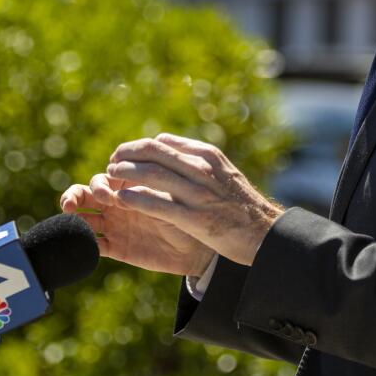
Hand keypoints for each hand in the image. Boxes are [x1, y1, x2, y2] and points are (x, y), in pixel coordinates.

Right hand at [60, 173, 215, 276]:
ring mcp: (114, 225)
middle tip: (73, 202)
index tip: (106, 190)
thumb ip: (147, 194)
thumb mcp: (169, 198)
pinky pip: (93, 245)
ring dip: (72, 216)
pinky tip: (82, 242)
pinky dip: (84, 243)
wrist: (198, 244)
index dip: (100, 181)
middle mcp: (117, 202)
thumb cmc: (187, 212)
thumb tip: (121, 193)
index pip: (105, 176)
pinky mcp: (116, 248)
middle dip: (75, 195)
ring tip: (70, 216)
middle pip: (85, 193)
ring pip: (83, 217)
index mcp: (129, 184)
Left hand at [105, 133, 283, 265]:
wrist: (266, 234)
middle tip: (111, 161)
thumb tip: (162, 141)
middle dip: (126, 155)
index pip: (163, 143)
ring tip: (110, 175)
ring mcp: (198, 194)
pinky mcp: (195, 218)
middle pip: (154, 153)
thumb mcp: (221, 171)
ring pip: (152, 174)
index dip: (138, 147)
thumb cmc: (240, 204)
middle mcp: (202, 170)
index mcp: (207, 156)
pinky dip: (136, 198)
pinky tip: (122, 198)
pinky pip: (158, 204)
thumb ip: (193, 156)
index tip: (125, 154)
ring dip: (126, 172)